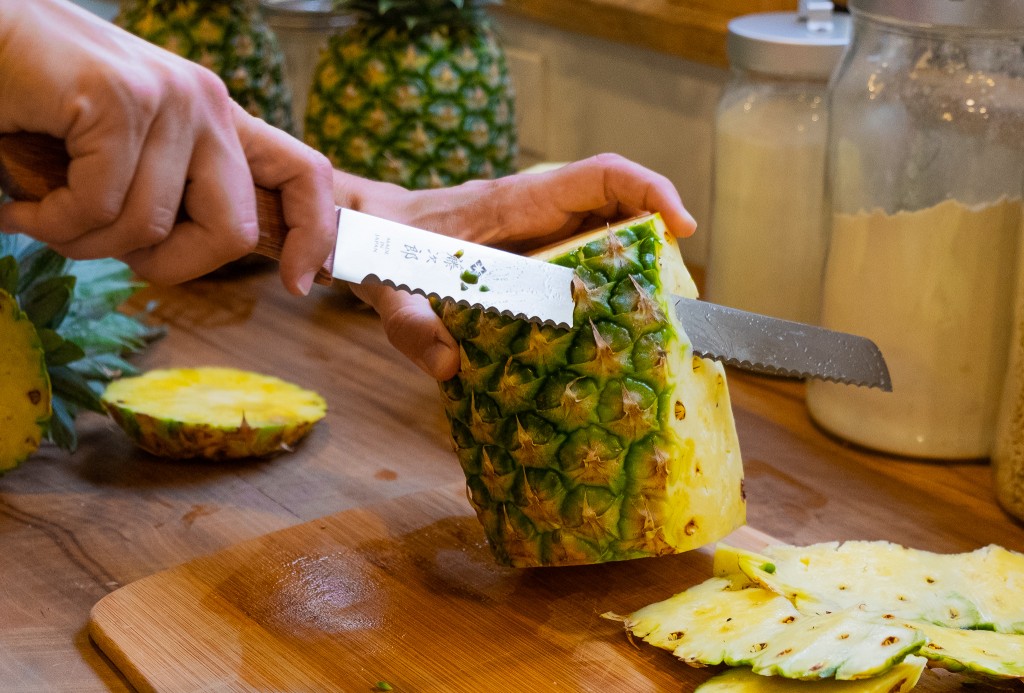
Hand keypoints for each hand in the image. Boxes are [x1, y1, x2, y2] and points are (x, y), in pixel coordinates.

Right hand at [0, 0, 334, 295]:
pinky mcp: (117, 100)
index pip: (305, 174)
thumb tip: (194, 254)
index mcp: (219, 119)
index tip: (297, 284)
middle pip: (234, 230)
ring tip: (41, 213)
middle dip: (170, 267)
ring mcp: (167, 99)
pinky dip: (50, 223)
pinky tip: (22, 205)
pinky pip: (97, 207)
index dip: (312, 235)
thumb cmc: (43, 107)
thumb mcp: (127, 156)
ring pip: (148, 228)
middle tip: (107, 251)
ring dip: (82, 243)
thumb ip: (170, 195)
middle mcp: (206, 104)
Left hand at [335, 154, 695, 379]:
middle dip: (656, 233)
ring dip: (638, 257)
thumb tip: (449, 365)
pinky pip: (583, 248)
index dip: (650, 191)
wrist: (365, 230)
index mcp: (513, 203)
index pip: (599, 176)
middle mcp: (533, 208)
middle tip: (676, 291)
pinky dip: (608, 274)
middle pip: (616, 200)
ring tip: (654, 309)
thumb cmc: (380, 248)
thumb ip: (411, 326)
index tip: (680, 227)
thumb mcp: (388, 291)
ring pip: (605, 224)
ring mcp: (534, 226)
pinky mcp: (529, 248)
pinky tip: (610, 319)